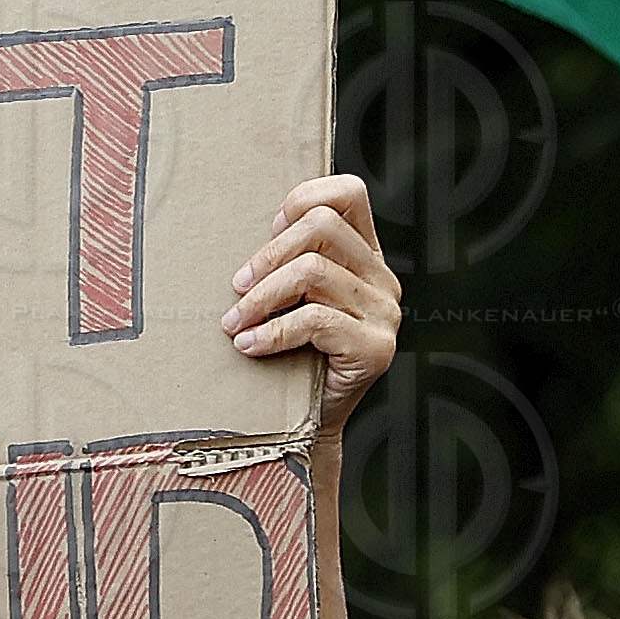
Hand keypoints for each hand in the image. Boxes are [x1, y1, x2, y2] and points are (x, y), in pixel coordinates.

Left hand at [222, 174, 401, 437]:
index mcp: (365, 256)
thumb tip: (241, 224)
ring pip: (313, 271)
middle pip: (322, 227)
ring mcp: (385, 314)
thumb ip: (285, 259)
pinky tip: (247, 345)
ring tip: (234, 322)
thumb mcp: (288, 296)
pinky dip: (272, 331)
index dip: (303, 198)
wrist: (304, 425)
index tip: (268, 229)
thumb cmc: (287, 354)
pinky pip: (315, 320)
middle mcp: (383, 279)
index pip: (348, 193)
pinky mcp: (376, 348)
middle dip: (268, 255)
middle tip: (236, 287)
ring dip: (260, 297)